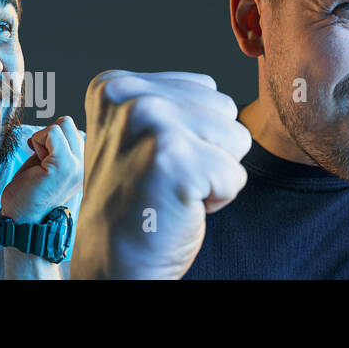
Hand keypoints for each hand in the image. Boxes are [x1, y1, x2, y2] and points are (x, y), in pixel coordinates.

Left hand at [1, 116, 83, 222]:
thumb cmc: (26, 197)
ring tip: (38, 161)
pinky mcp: (62, 166)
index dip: (51, 137)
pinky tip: (34, 157)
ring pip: (63, 124)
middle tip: (38, 157)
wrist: (22, 222)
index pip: (72, 131)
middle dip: (48, 135)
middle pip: (68, 124)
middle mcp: (81, 166)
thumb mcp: (44, 168)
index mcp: (77, 167)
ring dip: (43, 138)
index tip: (40, 156)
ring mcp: (75, 166)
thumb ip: (53, 152)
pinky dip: (38, 139)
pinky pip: (53, 133)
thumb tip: (51, 132)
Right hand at [73, 70, 250, 278]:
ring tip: (170, 190)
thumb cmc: (133, 203)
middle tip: (163, 179)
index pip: (204, 89)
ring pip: (237, 137)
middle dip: (207, 149)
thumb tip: (227, 95)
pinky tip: (178, 207)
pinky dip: (217, 200)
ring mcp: (151, 125)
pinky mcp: (174, 162)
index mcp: (115, 84)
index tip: (151, 160)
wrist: (111, 263)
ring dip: (214, 172)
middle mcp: (129, 97)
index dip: (192, 133)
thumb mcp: (136, 133)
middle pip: (225, 108)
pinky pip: (236, 175)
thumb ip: (170, 102)